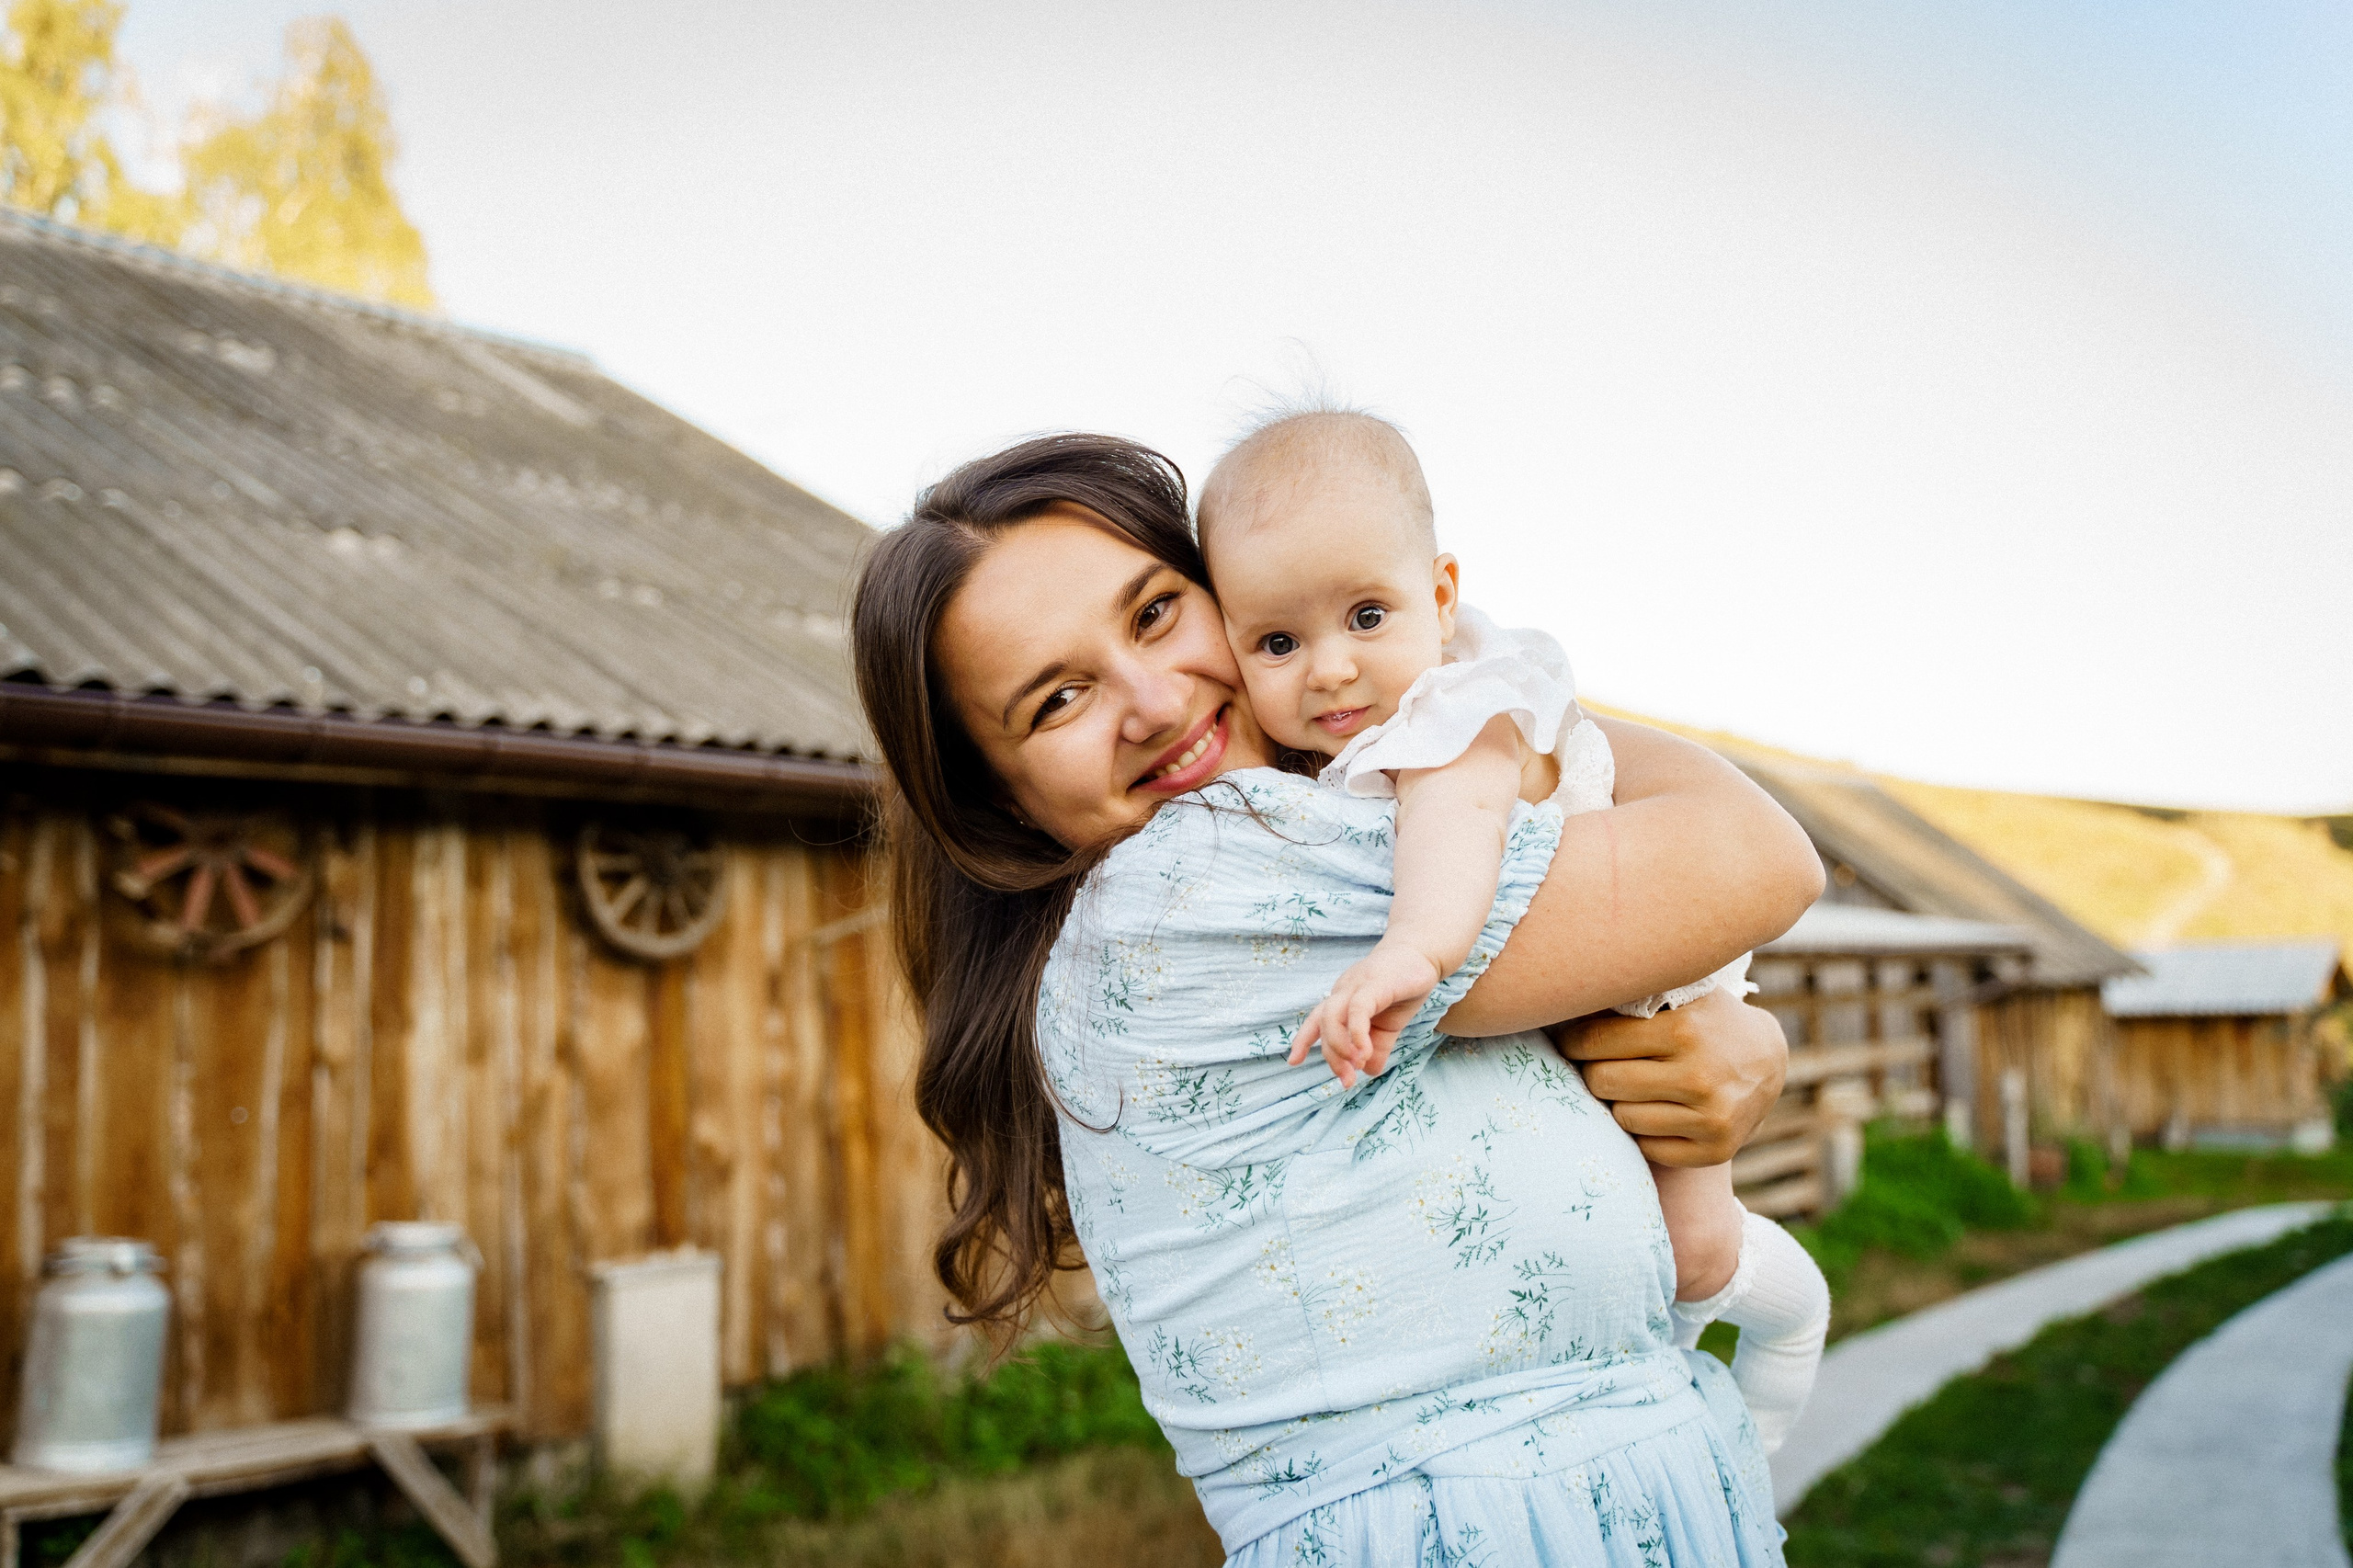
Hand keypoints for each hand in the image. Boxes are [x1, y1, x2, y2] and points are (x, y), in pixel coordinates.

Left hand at [1289, 941, 1441, 1087]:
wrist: (1423, 954)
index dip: (1302, 1040)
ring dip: (1339, 1046)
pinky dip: (1356, 1033)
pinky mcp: (1374, 983)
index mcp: (1343, 1000)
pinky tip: (1364, 1051)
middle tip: (1347, 1080)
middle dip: (1332, 1056)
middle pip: (1323, 1025)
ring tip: (1356, 1065)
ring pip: (1332, 1017)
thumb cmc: (1402, 987)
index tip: (1293, 1062)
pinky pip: (1357, 1009)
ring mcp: (1356, 985)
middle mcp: (1343, 991)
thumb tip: (1368, 1071)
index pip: (1316, 1021)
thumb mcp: (1389, 1025)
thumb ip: (1378, 1047)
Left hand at [1551, 988, 1786, 1164]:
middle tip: (1596, 1064)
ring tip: (1631, 1086)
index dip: (1571, 1041)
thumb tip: (1566, 997)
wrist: (1769, 1059)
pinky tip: (1656, 1110)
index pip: (1594, 1041)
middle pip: (1602, 1082)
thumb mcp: (1678, 995)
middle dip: (1592, 1071)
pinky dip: (1645, 1131)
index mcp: (1683, 1030)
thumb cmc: (1705, 1020)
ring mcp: (1711, 1118)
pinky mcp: (1716, 1150)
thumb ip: (1631, 997)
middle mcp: (1699, 1077)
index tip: (1567, 1040)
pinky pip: (1649, 1148)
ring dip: (1619, 1102)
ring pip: (1623, 1118)